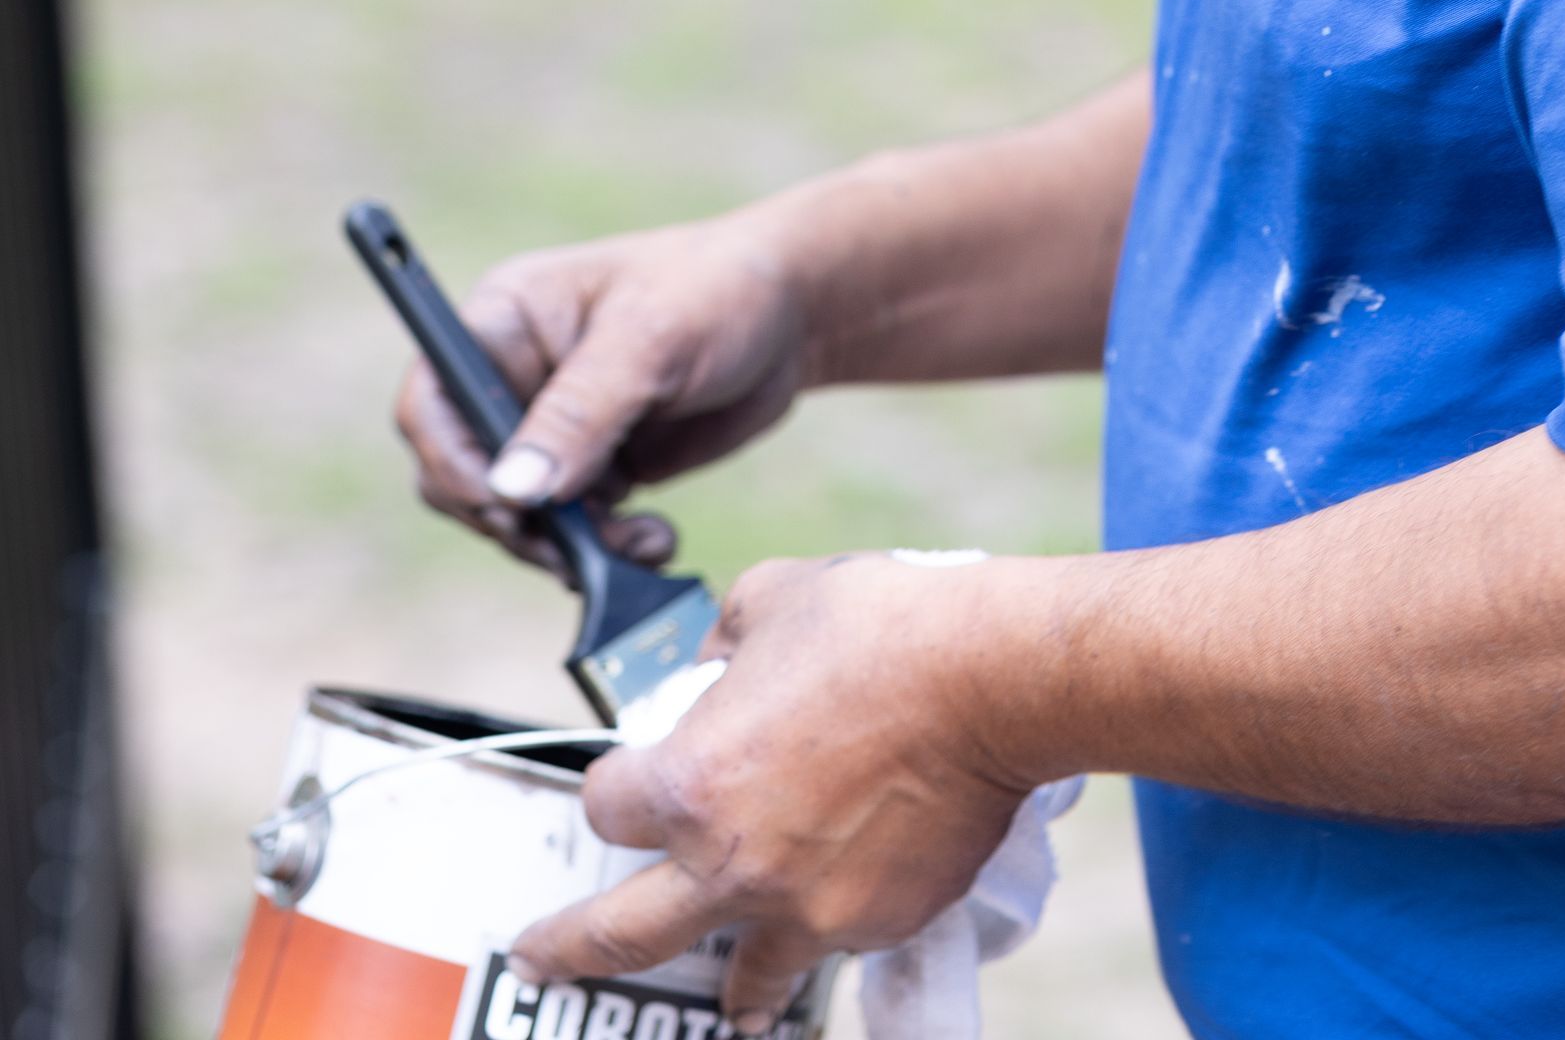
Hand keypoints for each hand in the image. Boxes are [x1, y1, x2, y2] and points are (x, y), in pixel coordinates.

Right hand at [393, 214, 810, 566]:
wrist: (793, 315)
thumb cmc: (719, 289)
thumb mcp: (650, 339)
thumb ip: (581, 413)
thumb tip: (512, 490)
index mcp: (506, 319)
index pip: (432, 401)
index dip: (450, 462)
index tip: (507, 507)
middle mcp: (514, 375)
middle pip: (464, 476)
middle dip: (517, 523)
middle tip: (577, 547)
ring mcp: (551, 428)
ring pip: (517, 518)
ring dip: (567, 548)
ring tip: (644, 543)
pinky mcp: (593, 469)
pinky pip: (569, 533)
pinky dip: (603, 553)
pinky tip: (656, 541)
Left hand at [506, 553, 1034, 1030]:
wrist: (989, 679)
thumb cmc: (877, 628)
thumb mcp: (769, 599)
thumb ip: (722, 643)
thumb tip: (717, 669)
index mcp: (690, 785)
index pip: (606, 808)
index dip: (613, 782)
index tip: (625, 773)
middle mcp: (733, 866)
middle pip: (622, 936)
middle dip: (570, 951)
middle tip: (539, 961)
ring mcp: (808, 909)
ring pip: (745, 973)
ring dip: (729, 984)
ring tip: (727, 1004)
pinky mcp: (878, 923)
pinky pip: (834, 938)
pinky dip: (828, 925)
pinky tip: (839, 902)